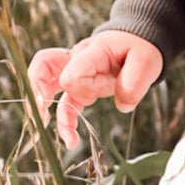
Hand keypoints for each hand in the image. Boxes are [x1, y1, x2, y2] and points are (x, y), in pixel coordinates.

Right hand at [27, 31, 162, 148]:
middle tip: (43, 115)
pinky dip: (65, 122)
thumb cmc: (140, 48)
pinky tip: (72, 141)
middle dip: (38, 93)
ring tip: (65, 138)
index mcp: (91, 52)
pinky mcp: (80, 86)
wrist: (139, 43)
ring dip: (46, 112)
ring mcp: (75, 72)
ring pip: (45, 87)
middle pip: (42, 69)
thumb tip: (122, 106)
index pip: (72, 73)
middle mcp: (76, 60)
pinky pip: (65, 103)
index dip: (82, 88)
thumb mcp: (145, 61)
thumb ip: (134, 83)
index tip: (99, 94)